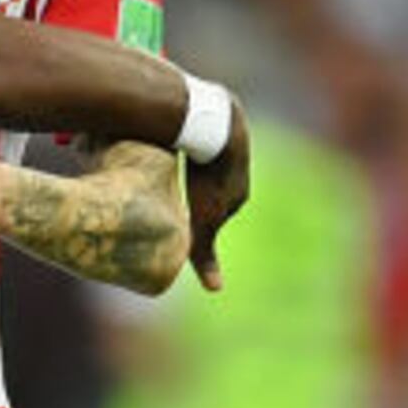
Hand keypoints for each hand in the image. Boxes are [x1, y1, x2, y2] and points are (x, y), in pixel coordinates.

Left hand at [183, 112, 252, 292]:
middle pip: (214, 183)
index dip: (201, 215)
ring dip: (193, 162)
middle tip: (176, 191)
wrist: (213, 127)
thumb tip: (215, 290)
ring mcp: (231, 139)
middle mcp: (239, 165)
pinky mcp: (218, 116)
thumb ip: (204, 253)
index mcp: (239, 190)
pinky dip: (187, 141)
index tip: (186, 215)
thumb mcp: (204, 218)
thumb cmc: (207, 176)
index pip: (220, 209)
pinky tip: (171, 141)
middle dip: (198, 190)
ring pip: (206, 157)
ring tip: (167, 166)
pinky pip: (200, 133)